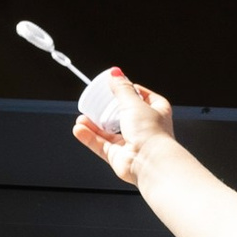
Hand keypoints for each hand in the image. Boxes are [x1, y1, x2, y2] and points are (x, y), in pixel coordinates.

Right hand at [74, 70, 172, 185]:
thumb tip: (115, 73)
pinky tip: (79, 129)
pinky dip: (90, 137)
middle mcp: (145, 127)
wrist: (150, 163)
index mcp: (157, 111)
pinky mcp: (119, 156)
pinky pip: (101, 145)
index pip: (143, 96)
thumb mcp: (134, 103)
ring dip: (94, 124)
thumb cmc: (151, 133)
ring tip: (82, 118)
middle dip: (106, 110)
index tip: (115, 85)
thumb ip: (122, 88)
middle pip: (122, 114)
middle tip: (94, 103)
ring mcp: (132, 143)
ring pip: (109, 131)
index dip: (130, 90)